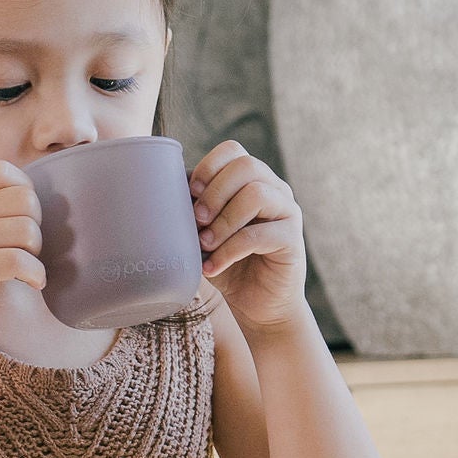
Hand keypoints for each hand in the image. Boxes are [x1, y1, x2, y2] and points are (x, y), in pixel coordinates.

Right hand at [0, 162, 41, 343]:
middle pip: (26, 200)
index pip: (3, 170)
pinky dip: (36, 275)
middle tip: (26, 249)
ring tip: (26, 268)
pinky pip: (17, 262)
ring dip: (36, 254)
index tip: (21, 218)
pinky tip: (33, 283)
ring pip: (26, 230)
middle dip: (37, 226)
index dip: (25, 191)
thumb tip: (23, 205)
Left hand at [192, 141, 308, 335]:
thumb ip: (192, 211)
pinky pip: (259, 234)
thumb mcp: (202, 233)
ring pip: (256, 194)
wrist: (257, 305)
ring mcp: (287, 212)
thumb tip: (164, 192)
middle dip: (215, 192)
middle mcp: (274, 189)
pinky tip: (212, 267)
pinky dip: (229, 251)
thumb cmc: (226, 263)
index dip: (209, 166)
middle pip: (246, 166)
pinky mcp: (293, 239)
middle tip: (196, 220)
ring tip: (204, 245)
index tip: (190, 193)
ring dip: (223, 221)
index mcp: (252, 180)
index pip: (233, 151)